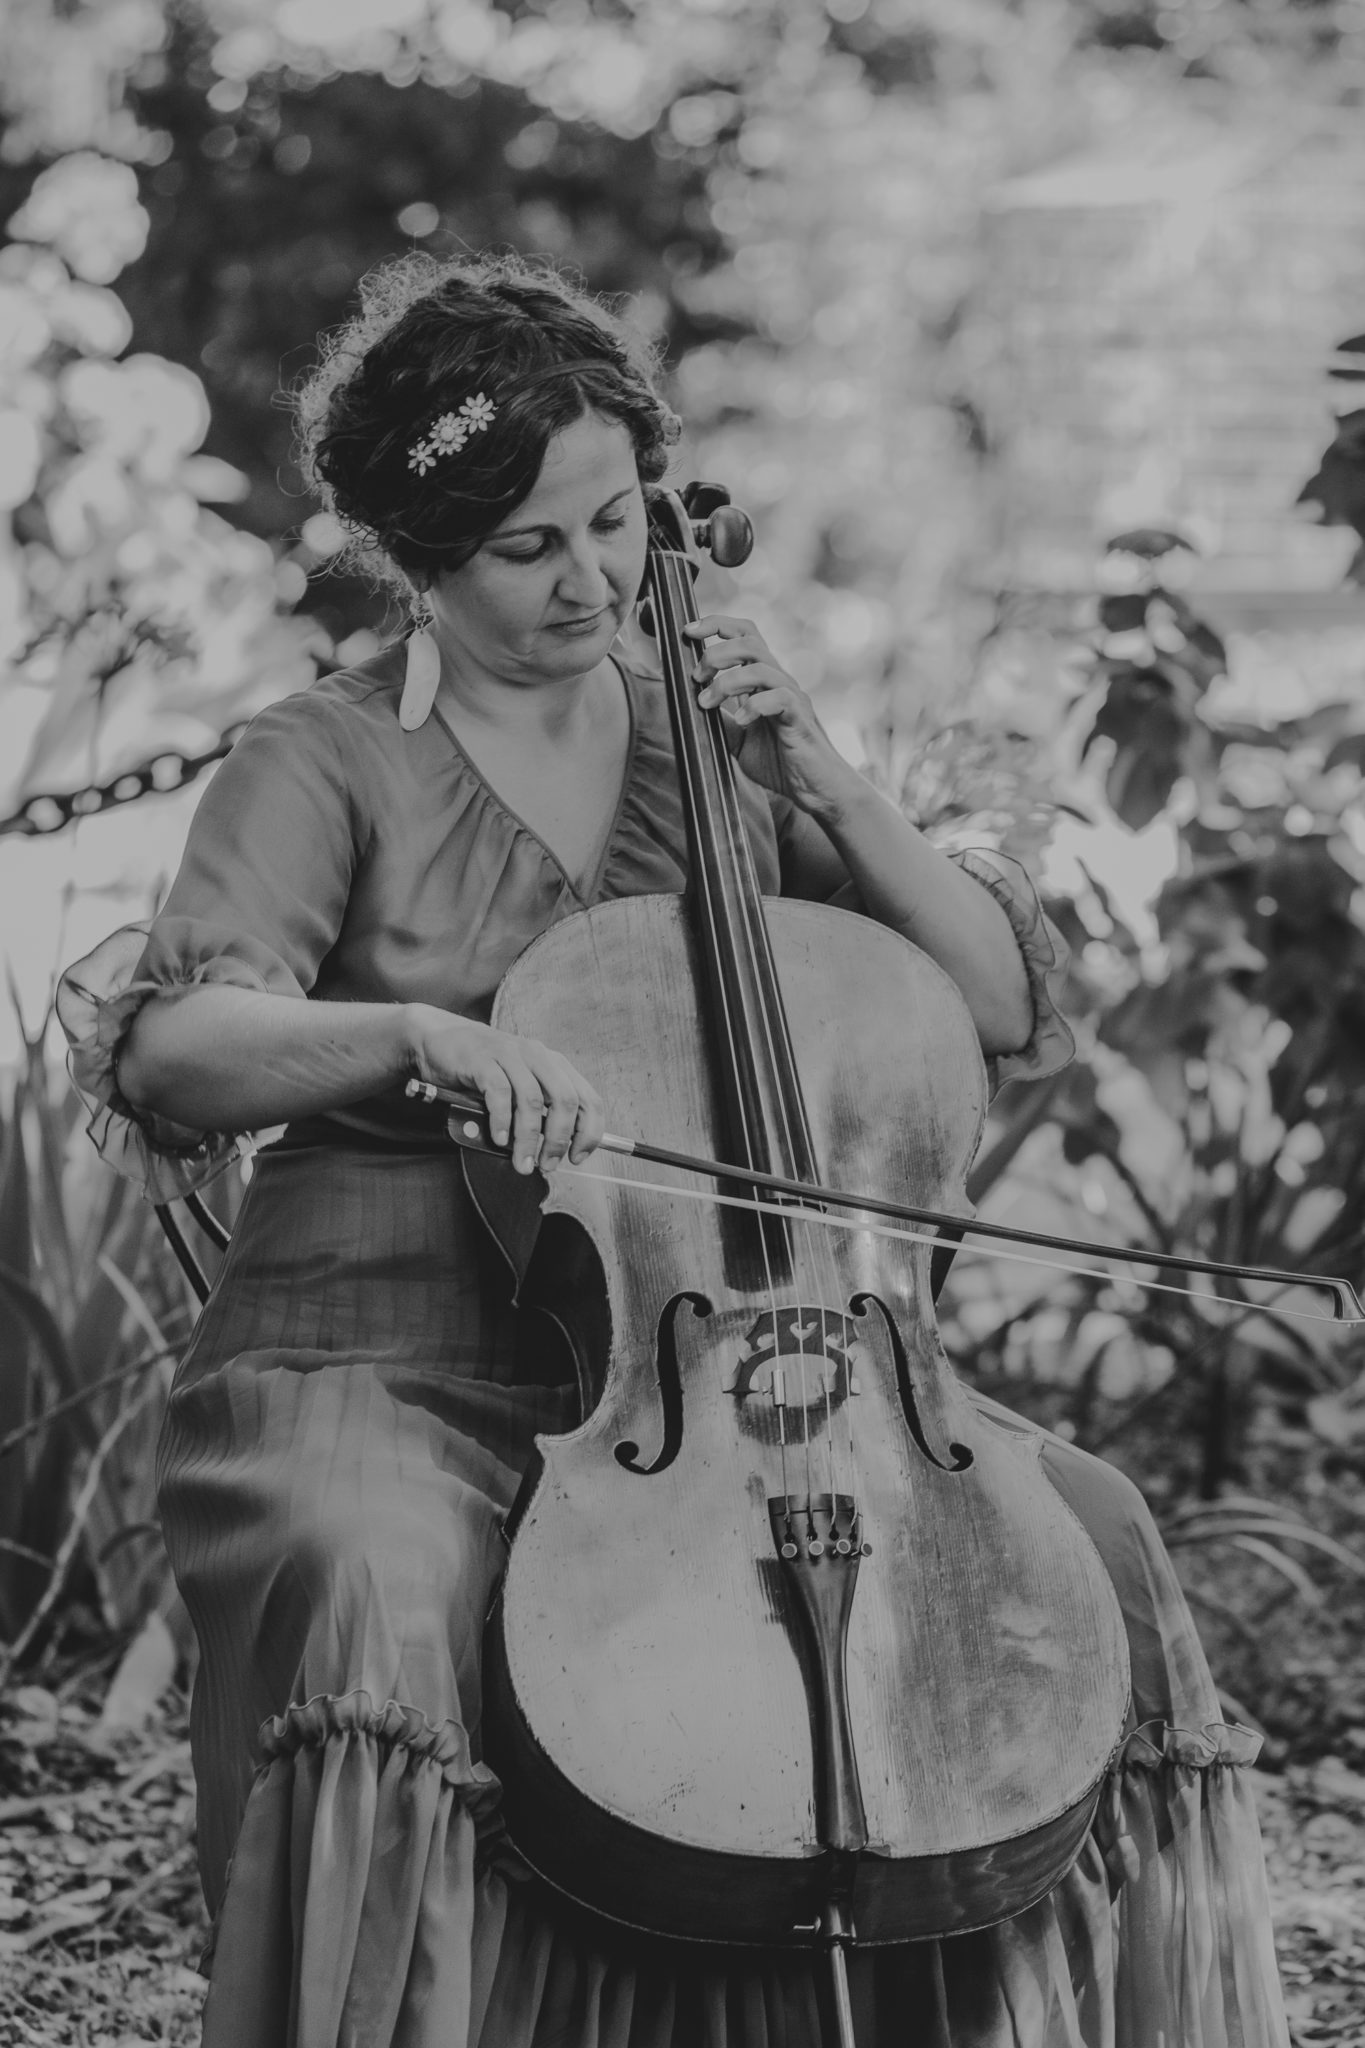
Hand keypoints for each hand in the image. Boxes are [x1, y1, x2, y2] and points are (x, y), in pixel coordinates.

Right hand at [407, 1010, 604, 1173]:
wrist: (442, 1040)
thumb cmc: (483, 1069)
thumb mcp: (519, 1087)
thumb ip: (538, 1112)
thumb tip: (553, 1150)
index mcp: (554, 1064)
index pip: (587, 1099)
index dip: (589, 1132)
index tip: (578, 1157)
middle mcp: (537, 1056)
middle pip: (564, 1100)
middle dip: (559, 1139)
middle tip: (548, 1164)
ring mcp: (511, 1055)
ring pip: (532, 1100)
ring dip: (528, 1138)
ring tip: (522, 1162)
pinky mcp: (483, 1059)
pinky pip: (499, 1093)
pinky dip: (502, 1120)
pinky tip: (499, 1139)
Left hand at [682, 616, 857, 819]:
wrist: (815, 788)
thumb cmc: (781, 761)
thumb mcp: (739, 739)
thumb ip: (721, 720)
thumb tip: (691, 706)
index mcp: (763, 680)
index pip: (743, 634)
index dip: (716, 624)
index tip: (687, 633)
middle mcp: (778, 680)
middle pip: (748, 641)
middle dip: (715, 653)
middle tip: (695, 678)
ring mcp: (792, 696)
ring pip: (760, 667)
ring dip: (726, 682)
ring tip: (707, 704)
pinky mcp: (800, 717)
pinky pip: (779, 697)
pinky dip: (754, 705)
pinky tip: (742, 721)